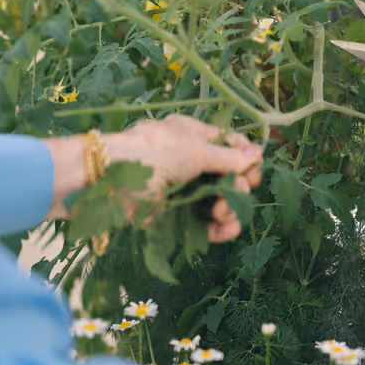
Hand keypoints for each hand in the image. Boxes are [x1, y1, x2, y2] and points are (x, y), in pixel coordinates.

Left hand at [105, 115, 263, 240]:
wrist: (106, 181)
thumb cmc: (151, 154)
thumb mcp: (195, 149)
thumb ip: (229, 157)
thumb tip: (258, 154)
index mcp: (193, 136)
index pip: (230, 146)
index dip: (246, 159)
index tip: (253, 172)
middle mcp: (190, 162)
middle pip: (230, 176)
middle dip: (239, 186)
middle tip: (235, 192)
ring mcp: (183, 190)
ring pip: (220, 201)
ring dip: (230, 208)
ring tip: (222, 213)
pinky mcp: (174, 216)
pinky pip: (205, 223)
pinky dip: (219, 228)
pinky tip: (223, 229)